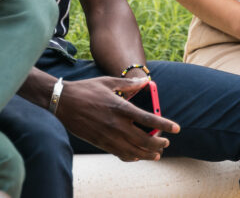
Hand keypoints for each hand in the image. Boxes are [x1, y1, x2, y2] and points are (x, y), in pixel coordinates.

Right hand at [54, 76, 178, 161]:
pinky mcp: (101, 143)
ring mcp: (109, 136)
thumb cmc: (86, 89)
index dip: (165, 125)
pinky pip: (121, 154)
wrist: (63, 102)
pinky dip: (132, 156)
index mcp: (121, 107)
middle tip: (165, 142)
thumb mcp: (107, 82)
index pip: (149, 119)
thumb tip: (145, 82)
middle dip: (160, 143)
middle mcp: (117, 124)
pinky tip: (137, 155)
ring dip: (149, 154)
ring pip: (135, 151)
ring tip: (157, 153)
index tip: (176, 129)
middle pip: (146, 140)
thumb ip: (128, 84)